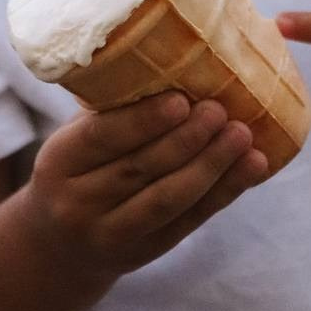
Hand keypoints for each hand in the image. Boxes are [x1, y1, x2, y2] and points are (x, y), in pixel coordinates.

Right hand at [24, 92, 267, 277]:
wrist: (58, 244)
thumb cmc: (77, 166)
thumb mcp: (74, 136)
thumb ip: (109, 108)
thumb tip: (169, 57)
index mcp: (59, 161)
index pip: (102, 138)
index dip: (143, 120)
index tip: (180, 99)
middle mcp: (78, 203)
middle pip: (139, 170)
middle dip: (185, 140)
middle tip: (220, 110)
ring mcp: (111, 235)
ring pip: (167, 201)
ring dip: (211, 167)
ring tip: (243, 136)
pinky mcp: (145, 253)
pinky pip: (189, 222)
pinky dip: (224, 193)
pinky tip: (252, 167)